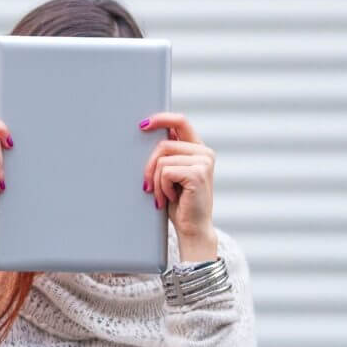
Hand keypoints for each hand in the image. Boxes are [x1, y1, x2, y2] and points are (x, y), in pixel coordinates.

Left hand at [140, 112, 217, 261]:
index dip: (161, 118)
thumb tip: (145, 133)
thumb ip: (166, 155)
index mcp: (197, 149)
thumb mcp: (170, 174)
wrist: (192, 228)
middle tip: (148, 186)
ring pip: (162, 160)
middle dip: (149, 167)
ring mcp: (204, 162)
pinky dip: (161, 188)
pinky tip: (170, 198)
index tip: (142, 125)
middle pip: (163, 145)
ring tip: (163, 196)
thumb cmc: (178, 202)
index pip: (180, 121)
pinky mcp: (198, 173)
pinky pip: (165, 172)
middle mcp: (204, 152)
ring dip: (155, 182)